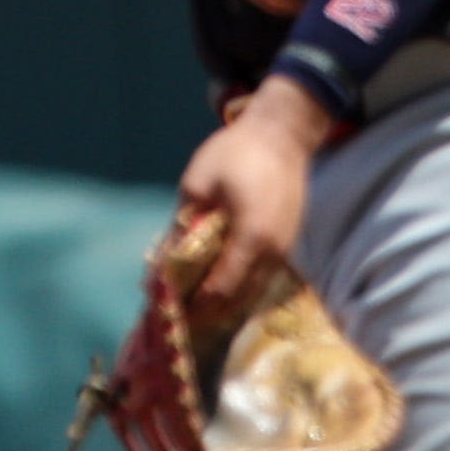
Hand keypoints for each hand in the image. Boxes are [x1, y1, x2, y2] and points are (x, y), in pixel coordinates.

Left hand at [172, 85, 332, 323]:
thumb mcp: (197, 184)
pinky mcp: (288, 245)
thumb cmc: (237, 153)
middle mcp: (272, 252)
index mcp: (251, 237)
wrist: (283, 134)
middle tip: (178, 315)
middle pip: (238, 299)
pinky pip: (261, 279)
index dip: (194, 305)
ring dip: (225, 304)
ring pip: (252, 293)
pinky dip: (240, 289)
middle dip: (208, 312)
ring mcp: (284, 251)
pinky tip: (219, 286)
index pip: (220, 288)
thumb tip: (162, 264)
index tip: (168, 310)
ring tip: (196, 306)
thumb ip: (182, 227)